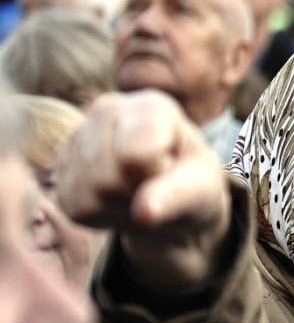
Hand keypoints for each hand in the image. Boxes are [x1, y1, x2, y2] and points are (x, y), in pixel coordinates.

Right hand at [55, 89, 231, 289]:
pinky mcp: (62, 164)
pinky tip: (119, 199)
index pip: (135, 155)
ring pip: (89, 194)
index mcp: (151, 107)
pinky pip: (74, 206)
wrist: (169, 195)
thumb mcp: (202, 188)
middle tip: (155, 187)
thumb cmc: (192, 185)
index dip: (156, 176)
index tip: (171, 170)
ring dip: (119, 207)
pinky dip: (101, 214)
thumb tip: (144, 213)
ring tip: (139, 192)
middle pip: (107, 179)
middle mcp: (108, 110)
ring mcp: (79, 135)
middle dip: (135, 195)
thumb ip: (178, 196)